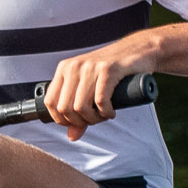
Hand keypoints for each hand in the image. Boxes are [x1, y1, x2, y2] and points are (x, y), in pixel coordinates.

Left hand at [41, 29, 166, 134]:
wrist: (137, 50)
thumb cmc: (113, 70)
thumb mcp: (89, 88)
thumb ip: (78, 111)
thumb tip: (71, 136)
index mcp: (64, 69)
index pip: (50, 102)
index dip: (61, 119)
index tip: (75, 123)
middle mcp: (74, 66)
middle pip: (65, 108)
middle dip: (80, 122)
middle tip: (94, 120)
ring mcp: (90, 67)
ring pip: (81, 107)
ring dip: (94, 119)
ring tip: (103, 115)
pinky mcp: (108, 69)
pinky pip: (100, 101)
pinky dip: (106, 113)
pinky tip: (111, 111)